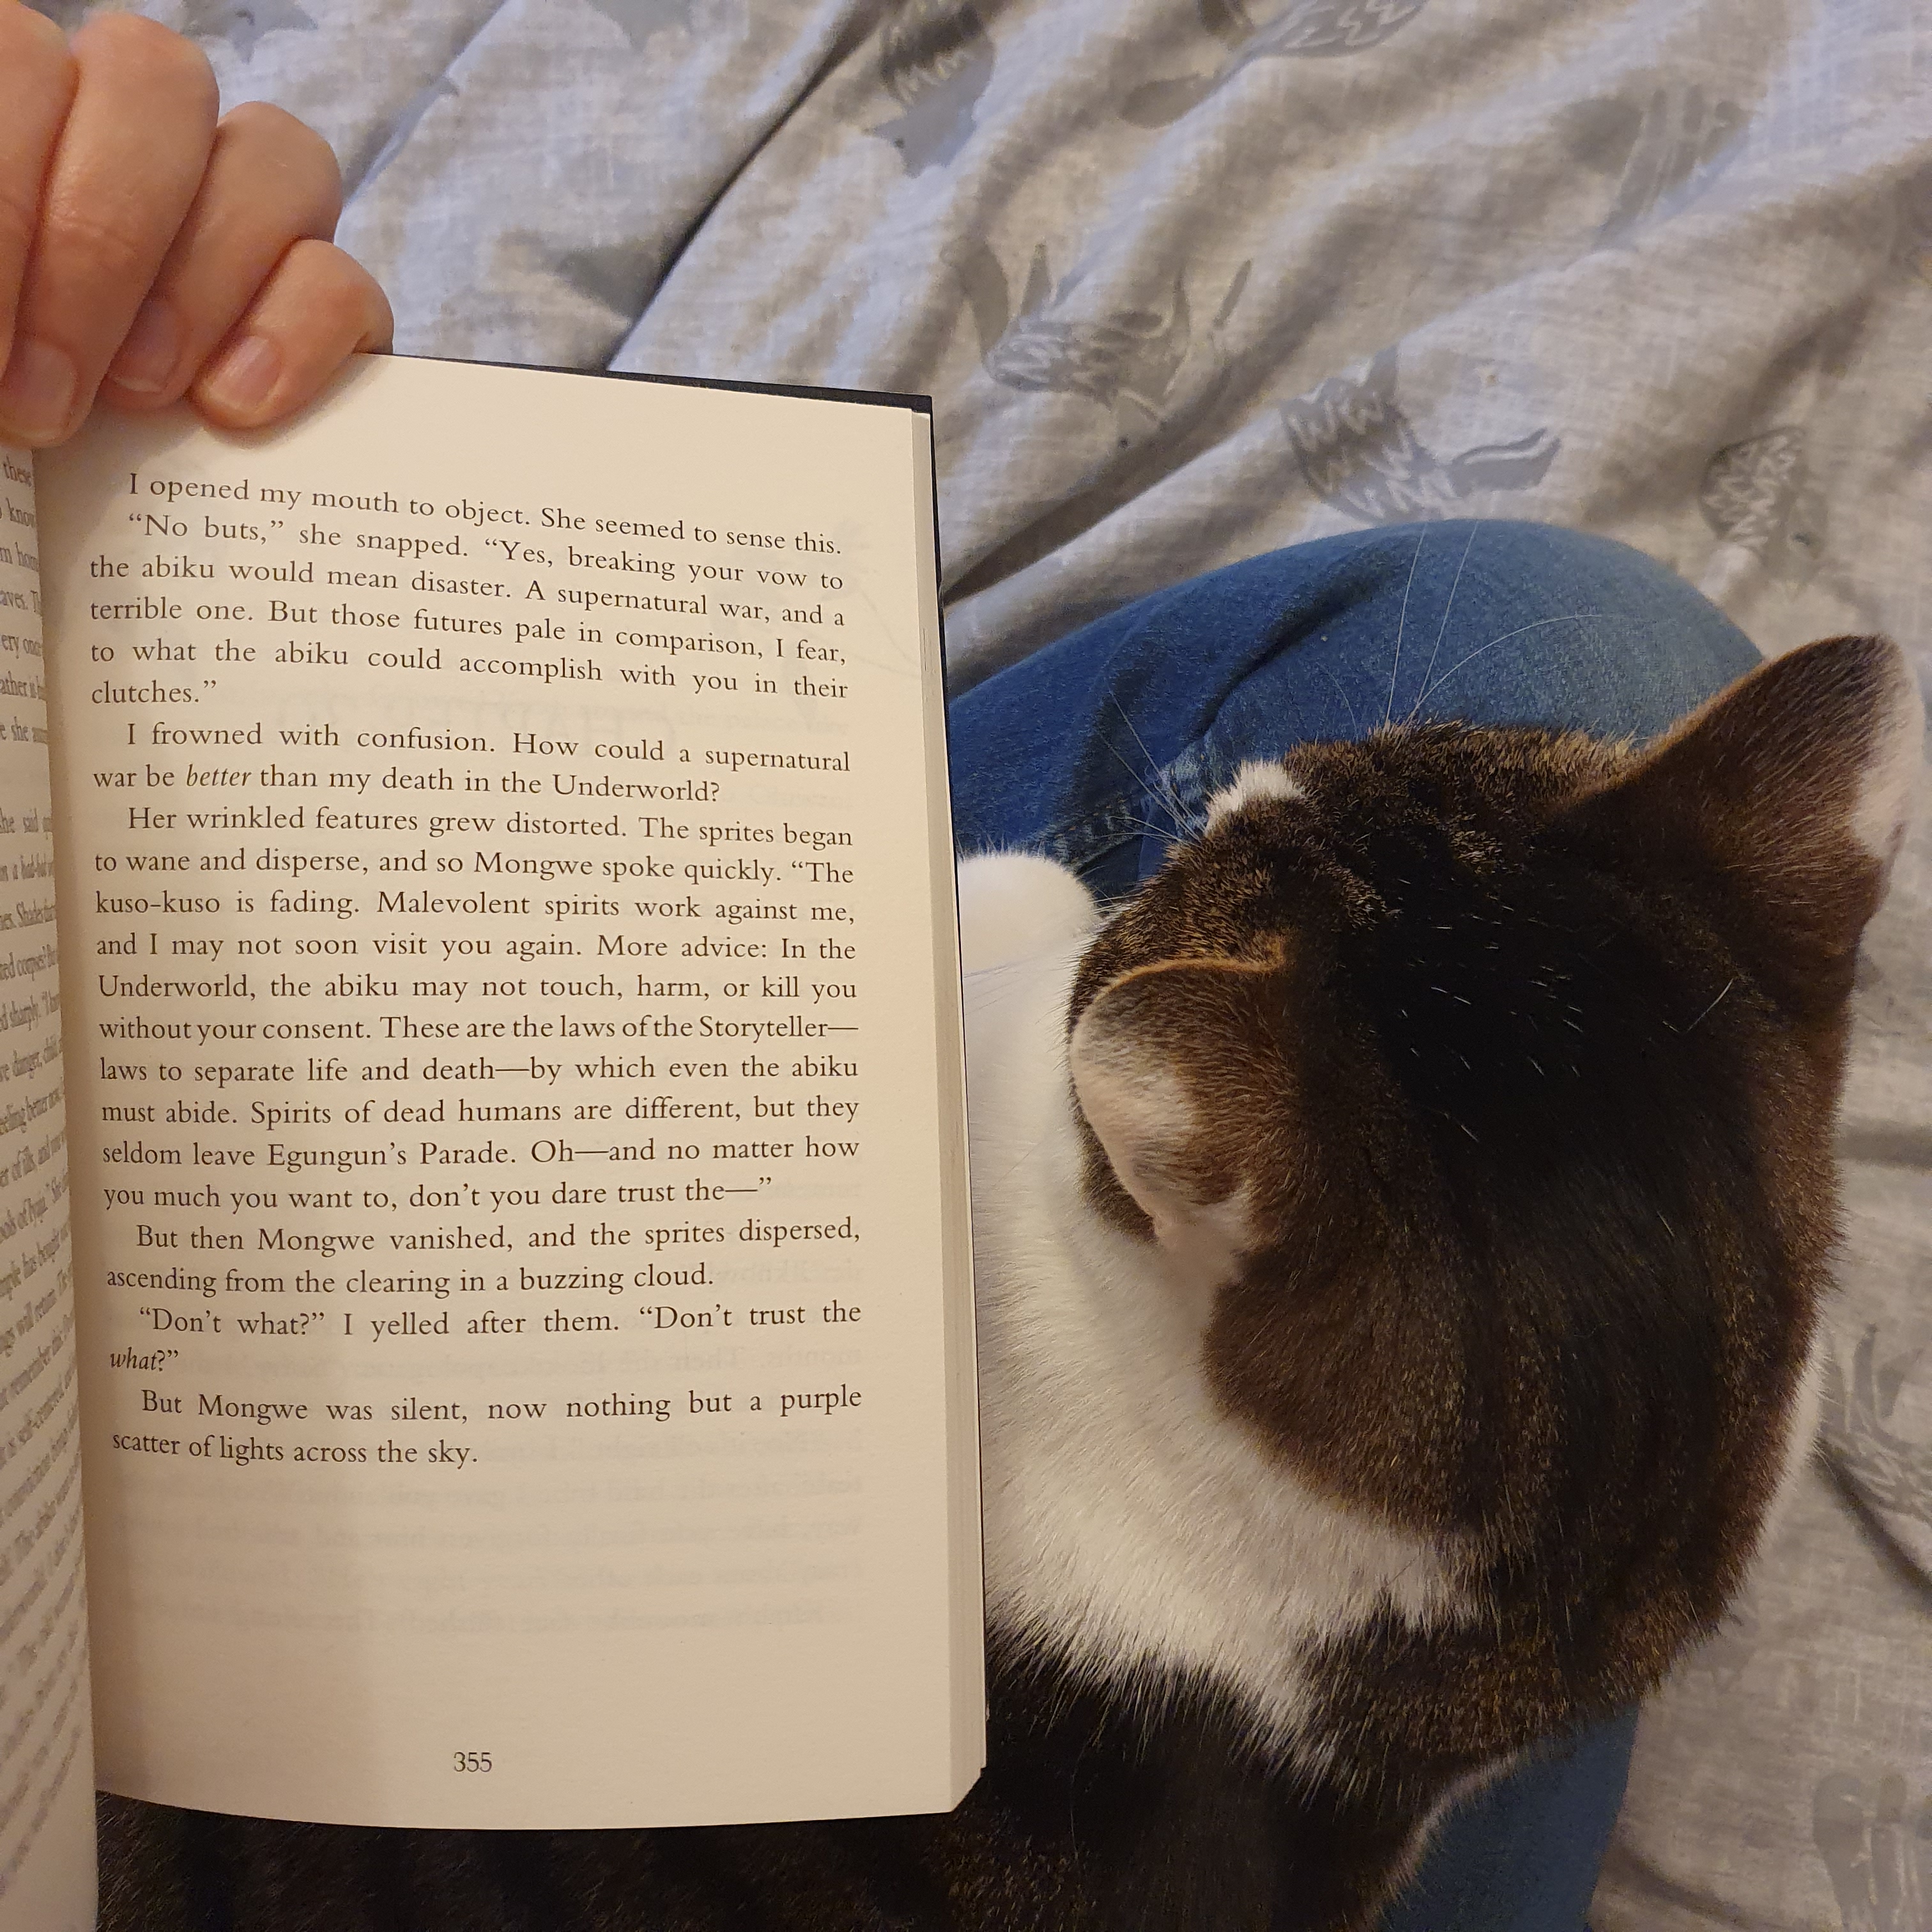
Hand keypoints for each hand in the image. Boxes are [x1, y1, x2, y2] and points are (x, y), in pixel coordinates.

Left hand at [0, 0, 390, 447]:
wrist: (77, 537)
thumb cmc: (15, 408)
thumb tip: (9, 352)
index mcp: (34, 116)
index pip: (24, 65)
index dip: (6, 205)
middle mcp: (141, 135)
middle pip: (155, 82)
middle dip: (98, 242)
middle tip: (45, 396)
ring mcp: (252, 215)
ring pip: (274, 152)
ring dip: (200, 279)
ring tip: (142, 397)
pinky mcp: (332, 308)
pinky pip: (345, 279)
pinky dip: (294, 338)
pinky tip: (233, 410)